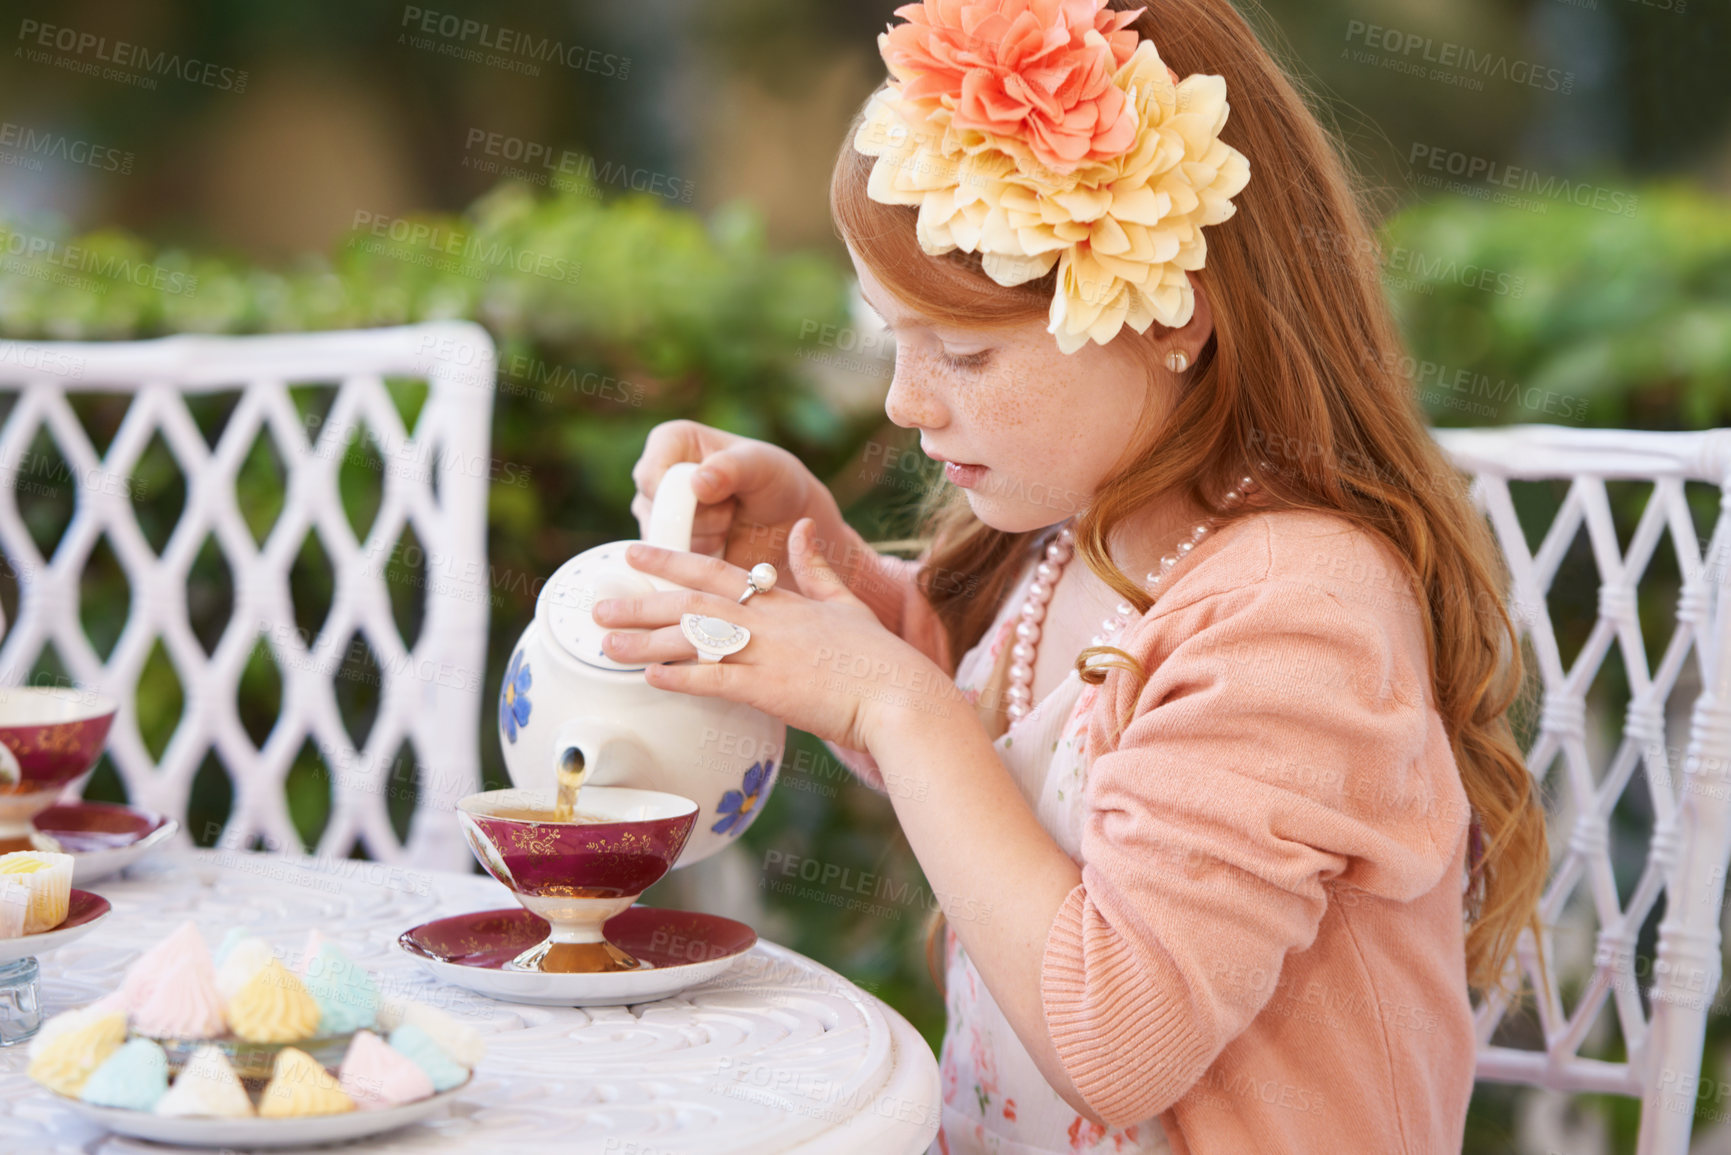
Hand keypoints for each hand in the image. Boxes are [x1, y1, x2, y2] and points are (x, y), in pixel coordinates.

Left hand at [592, 518, 957, 754]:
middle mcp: (768, 621)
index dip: (670, 561)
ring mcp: (766, 654)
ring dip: (645, 641)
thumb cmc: (879, 658)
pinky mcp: (769, 690)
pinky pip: (714, 680)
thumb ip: (819, 566)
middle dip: (640, 602)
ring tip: (606, 646)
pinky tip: (650, 678)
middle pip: (691, 603)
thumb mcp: (848, 603)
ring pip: (693, 640)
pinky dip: (680, 677)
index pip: (715, 571)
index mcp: (783, 600)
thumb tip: (804, 526)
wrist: (900, 697)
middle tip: (598, 605)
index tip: (633, 553)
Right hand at [630, 419, 846, 571]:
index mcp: (670, 441)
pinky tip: (722, 543)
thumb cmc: (774, 483)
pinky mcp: (662, 544)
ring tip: (728, 523)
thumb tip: (697, 483)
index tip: (719, 494)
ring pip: (663, 541)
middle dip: (700, 521)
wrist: (785, 522)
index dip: (682, 496)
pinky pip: (668, 562)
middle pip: (656, 513)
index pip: (651, 477)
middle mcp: (654, 475)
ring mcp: (654, 512)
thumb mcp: (762, 467)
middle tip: (731, 510)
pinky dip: (701, 558)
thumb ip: (731, 469)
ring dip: (704, 540)